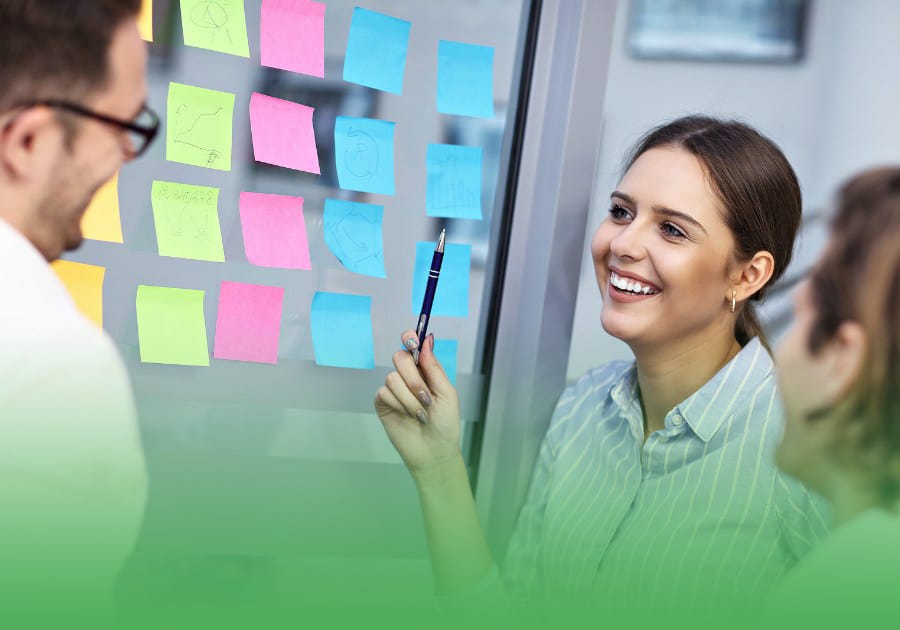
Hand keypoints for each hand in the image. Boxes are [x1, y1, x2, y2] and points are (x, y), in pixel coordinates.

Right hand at [374, 330, 461, 477]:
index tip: (412, 341)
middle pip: (399, 357)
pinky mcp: (383, 403)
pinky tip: (408, 416)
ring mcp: (394, 389)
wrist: (434, 451)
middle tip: (426, 396)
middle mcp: (408, 376)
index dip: (410, 338)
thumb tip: (425, 341)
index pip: (412, 346)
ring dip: (409, 398)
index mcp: (425, 370)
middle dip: (413, 378)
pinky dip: (399, 405)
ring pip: (392, 377)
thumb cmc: (445, 423)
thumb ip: (434, 368)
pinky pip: (384, 392)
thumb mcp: (447, 393)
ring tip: (421, 413)